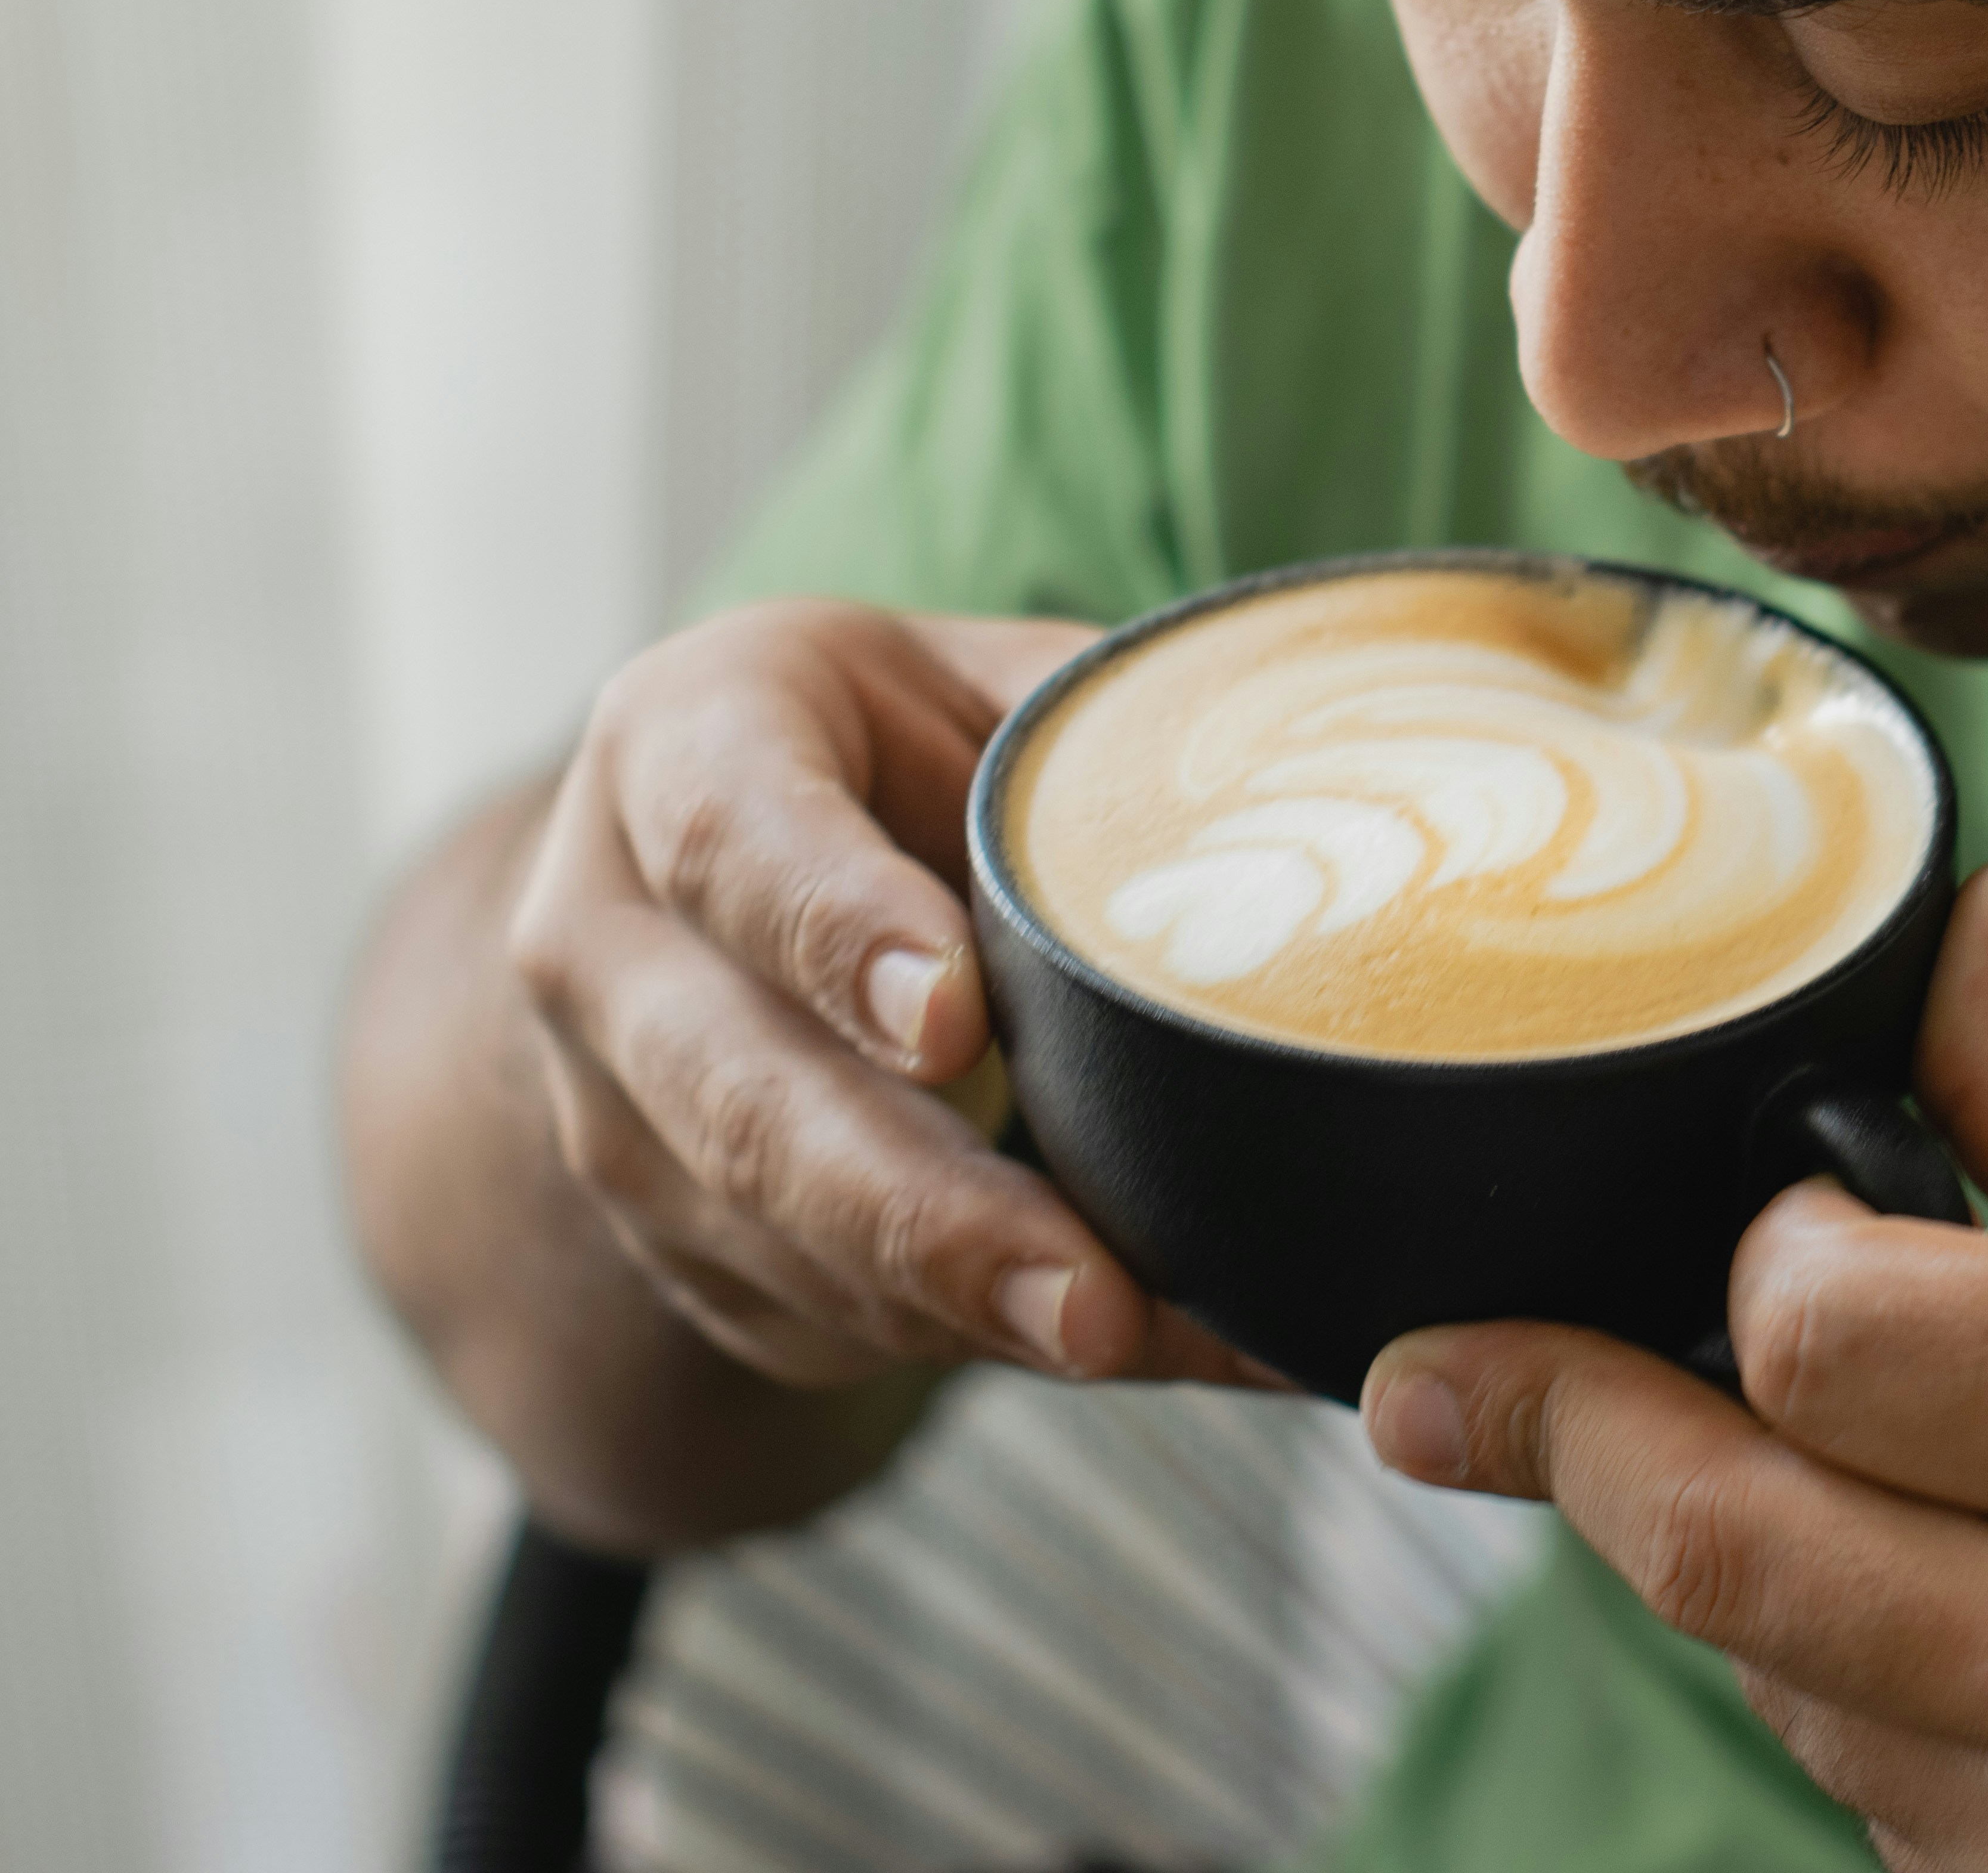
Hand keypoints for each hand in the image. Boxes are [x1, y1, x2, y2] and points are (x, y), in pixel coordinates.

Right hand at [509, 599, 1250, 1391]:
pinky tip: (1140, 1346)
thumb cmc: (914, 749)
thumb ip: (1112, 736)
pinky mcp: (679, 1239)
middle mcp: (604, 935)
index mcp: (681, 744)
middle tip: (1088, 1296)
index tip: (952, 1025)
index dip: (837, 931)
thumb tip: (1334, 818)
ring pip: (778, 1237)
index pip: (736, 836)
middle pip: (744, 1092)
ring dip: (961, 1308)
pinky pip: (822, 1316)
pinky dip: (980, 1339)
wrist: (758, 865)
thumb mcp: (990, 690)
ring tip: (1138, 1340)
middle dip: (921, 1212)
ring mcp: (616, 1111)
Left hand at [1360, 858, 1987, 1870]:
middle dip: (1562, 1435)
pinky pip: (1879, 1807)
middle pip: (1713, 1536)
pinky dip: (1867, 1706)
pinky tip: (1969, 1641)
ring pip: (1781, 1681)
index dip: (1762, 1265)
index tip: (1784, 1240)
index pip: (1814, 1333)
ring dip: (1753, 1569)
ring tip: (1827, 1483)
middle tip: (1441, 1390)